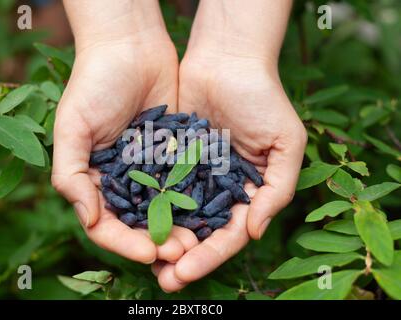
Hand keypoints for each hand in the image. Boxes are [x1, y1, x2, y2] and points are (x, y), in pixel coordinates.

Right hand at [52, 1, 197, 263]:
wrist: (131, 47)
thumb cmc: (94, 83)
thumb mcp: (73, 127)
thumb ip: (70, 174)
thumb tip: (88, 219)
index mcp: (94, 179)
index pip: (105, 226)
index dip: (125, 243)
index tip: (150, 253)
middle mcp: (121, 180)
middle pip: (138, 224)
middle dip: (157, 241)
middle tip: (181, 251)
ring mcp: (148, 169)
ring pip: (165, 209)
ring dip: (179, 227)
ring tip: (199, 240)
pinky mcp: (174, 154)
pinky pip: (184, 184)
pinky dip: (194, 201)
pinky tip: (210, 214)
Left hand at [153, 2, 305, 288]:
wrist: (227, 58)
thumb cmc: (263, 98)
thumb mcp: (286, 143)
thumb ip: (277, 190)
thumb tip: (255, 233)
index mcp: (248, 191)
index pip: (229, 234)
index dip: (210, 255)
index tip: (186, 271)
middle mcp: (219, 187)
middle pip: (199, 231)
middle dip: (182, 256)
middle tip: (163, 280)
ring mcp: (193, 173)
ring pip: (175, 214)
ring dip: (161, 238)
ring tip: (143, 260)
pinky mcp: (171, 155)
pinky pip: (158, 185)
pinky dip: (147, 205)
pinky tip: (132, 223)